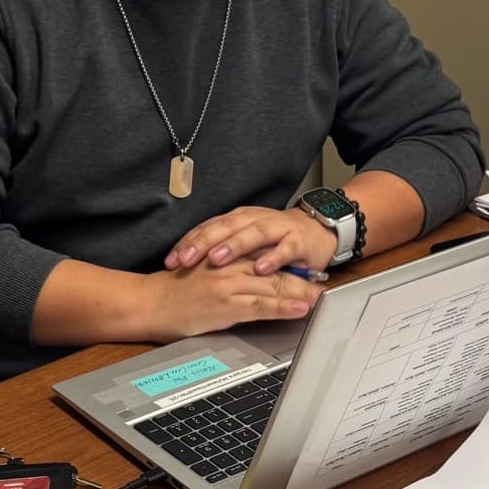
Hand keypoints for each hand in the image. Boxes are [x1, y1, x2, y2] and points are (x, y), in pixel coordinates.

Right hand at [142, 261, 324, 341]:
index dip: (291, 263)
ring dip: (303, 291)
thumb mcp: (203, 272)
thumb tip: (251, 276)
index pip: (266, 256)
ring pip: (275, 285)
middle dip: (304, 277)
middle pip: (277, 269)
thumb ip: (226, 269)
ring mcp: (230, 285)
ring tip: (324, 296)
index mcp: (226, 255)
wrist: (147, 302)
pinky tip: (302, 308)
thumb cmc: (172, 290)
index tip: (310, 269)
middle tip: (327, 282)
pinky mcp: (226, 305)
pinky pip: (262, 306)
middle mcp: (231, 266)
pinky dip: (284, 307)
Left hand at [164, 205, 336, 274]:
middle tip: (187, 258)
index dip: (189, 243)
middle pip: (225, 228)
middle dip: (204, 243)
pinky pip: (284, 248)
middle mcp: (255, 220)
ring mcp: (278, 228)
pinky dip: (273, 258)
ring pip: (253, 234)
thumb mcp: (244, 241)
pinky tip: (261, 268)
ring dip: (234, 246)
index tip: (171, 261)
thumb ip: (221, 247)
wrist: (317, 230)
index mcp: (238, 220)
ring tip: (217, 259)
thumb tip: (187, 262)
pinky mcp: (299, 240)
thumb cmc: (275, 239)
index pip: (208, 228)